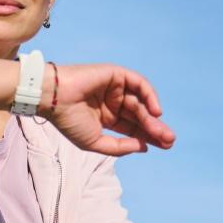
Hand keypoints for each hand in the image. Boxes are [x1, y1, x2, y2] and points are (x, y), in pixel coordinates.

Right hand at [39, 63, 175, 156]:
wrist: (53, 98)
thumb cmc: (68, 121)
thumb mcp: (94, 142)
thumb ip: (118, 147)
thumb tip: (143, 147)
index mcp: (106, 118)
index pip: (132, 128)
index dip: (148, 137)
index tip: (164, 146)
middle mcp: (112, 103)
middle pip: (139, 117)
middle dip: (155, 129)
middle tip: (170, 141)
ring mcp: (115, 88)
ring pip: (140, 103)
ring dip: (152, 118)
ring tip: (162, 132)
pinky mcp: (116, 74)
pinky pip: (138, 84)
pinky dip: (149, 96)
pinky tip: (156, 111)